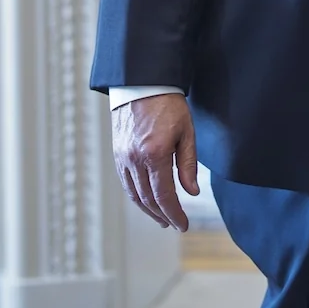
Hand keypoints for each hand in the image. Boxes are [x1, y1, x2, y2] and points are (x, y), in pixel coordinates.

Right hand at [114, 94, 199, 230]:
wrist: (142, 83)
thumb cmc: (169, 104)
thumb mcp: (186, 132)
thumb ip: (188, 164)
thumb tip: (191, 192)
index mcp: (155, 154)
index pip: (164, 196)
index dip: (174, 214)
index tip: (183, 225)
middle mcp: (135, 159)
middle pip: (148, 199)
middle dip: (163, 216)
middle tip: (175, 225)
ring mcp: (122, 157)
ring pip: (134, 194)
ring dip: (148, 210)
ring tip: (162, 218)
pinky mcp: (117, 153)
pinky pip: (125, 183)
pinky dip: (136, 196)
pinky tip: (147, 200)